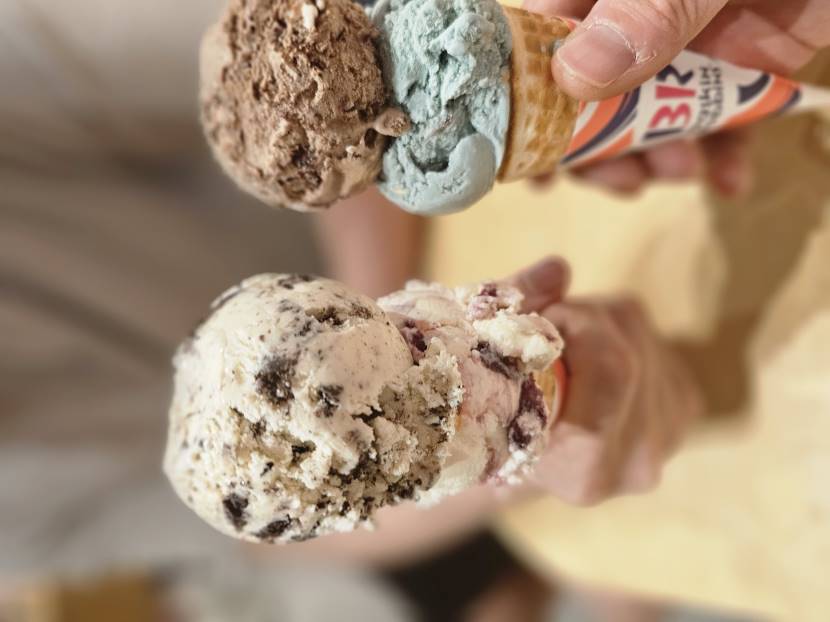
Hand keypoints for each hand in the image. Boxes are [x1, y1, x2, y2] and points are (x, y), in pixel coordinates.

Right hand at [512, 257, 702, 504]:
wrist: (524, 456)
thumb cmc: (490, 411)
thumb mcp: (483, 368)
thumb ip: (512, 316)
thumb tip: (559, 269)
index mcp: (584, 471)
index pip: (613, 372)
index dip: (578, 324)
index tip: (540, 317)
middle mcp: (637, 464)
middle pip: (631, 352)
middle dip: (584, 319)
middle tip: (545, 323)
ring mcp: (667, 440)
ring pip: (645, 339)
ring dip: (600, 321)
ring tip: (562, 344)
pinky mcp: (683, 412)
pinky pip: (658, 345)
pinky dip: (620, 332)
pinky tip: (591, 355)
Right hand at [525, 0, 829, 196]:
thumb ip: (647, 10)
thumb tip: (574, 80)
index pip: (542, 44)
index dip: (531, 108)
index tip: (537, 167)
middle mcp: (632, 16)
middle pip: (589, 95)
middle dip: (604, 149)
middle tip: (627, 181)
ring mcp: (684, 42)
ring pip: (649, 116)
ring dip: (659, 159)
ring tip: (683, 174)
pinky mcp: (736, 64)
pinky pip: (715, 117)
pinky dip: (721, 156)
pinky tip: (729, 180)